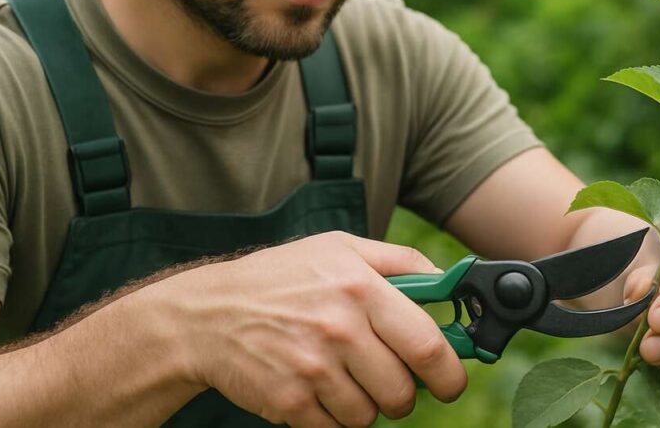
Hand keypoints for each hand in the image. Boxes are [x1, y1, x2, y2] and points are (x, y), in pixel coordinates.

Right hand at [162, 231, 466, 426]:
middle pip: (404, 391)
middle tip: (389, 378)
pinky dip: (335, 418)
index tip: (451, 380)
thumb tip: (448, 281)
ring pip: (372, 415)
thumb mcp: (340, 249)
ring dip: (366, 404)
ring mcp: (314, 368)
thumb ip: (400, 261)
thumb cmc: (281, 277)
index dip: (451, 372)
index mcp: (361, 287)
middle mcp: (340, 328)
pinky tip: (318, 388)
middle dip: (404, 393)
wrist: (207, 315)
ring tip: (343, 376)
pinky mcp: (291, 401)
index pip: (428, 345)